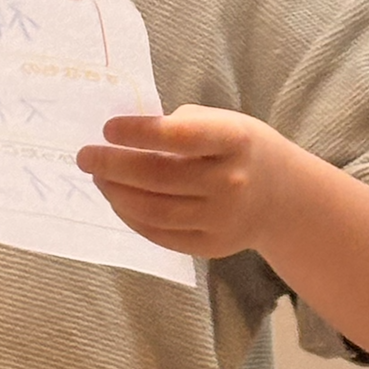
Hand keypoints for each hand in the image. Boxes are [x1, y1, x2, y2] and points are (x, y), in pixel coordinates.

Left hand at [76, 105, 286, 259]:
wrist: (284, 198)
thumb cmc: (240, 150)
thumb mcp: (224, 122)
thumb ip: (180, 126)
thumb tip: (124, 137)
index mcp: (235, 140)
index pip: (179, 136)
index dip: (139, 132)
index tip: (107, 129)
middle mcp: (231, 181)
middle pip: (158, 177)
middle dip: (112, 166)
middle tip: (84, 156)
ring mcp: (222, 218)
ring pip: (153, 210)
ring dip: (115, 193)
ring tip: (98, 177)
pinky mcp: (211, 246)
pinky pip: (159, 234)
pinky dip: (130, 216)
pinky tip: (117, 199)